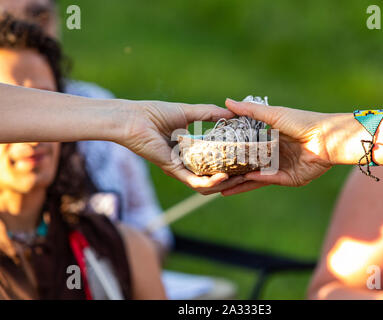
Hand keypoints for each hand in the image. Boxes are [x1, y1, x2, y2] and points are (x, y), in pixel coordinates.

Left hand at [118, 100, 244, 193]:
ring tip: (239, 177)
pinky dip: (209, 182)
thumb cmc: (155, 113)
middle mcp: (186, 161)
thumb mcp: (189, 112)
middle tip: (248, 173)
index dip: (230, 161)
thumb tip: (231, 112)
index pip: (213, 160)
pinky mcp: (173, 170)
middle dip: (231, 177)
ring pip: (205, 184)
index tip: (246, 157)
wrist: (134, 118)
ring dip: (223, 183)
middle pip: (211, 176)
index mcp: (190, 149)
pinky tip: (223, 177)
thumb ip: (209, 114)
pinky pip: (194, 181)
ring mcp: (180, 168)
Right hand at [222, 99, 331, 195]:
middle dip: (234, 172)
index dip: (233, 152)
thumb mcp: (273, 115)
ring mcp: (282, 168)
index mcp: (271, 140)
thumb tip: (226, 101)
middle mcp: (275, 155)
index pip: (248, 148)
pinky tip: (244, 179)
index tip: (216, 155)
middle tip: (214, 176)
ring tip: (222, 188)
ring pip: (257, 177)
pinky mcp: (290, 178)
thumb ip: (250, 111)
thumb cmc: (302, 122)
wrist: (327, 137)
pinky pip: (270, 180)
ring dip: (241, 182)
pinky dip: (258, 180)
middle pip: (250, 166)